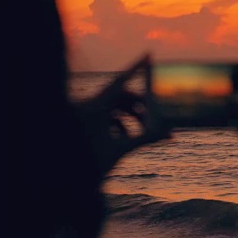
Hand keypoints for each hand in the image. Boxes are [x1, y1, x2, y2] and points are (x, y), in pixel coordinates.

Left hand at [75, 55, 170, 177]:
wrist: (68, 182)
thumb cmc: (90, 167)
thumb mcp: (121, 150)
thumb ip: (146, 139)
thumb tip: (169, 134)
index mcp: (94, 108)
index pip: (121, 81)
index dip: (136, 67)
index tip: (149, 55)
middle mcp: (88, 106)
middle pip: (122, 96)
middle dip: (141, 105)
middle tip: (157, 111)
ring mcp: (86, 114)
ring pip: (115, 107)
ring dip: (131, 116)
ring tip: (145, 131)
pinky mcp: (85, 122)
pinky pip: (106, 116)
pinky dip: (119, 123)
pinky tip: (125, 138)